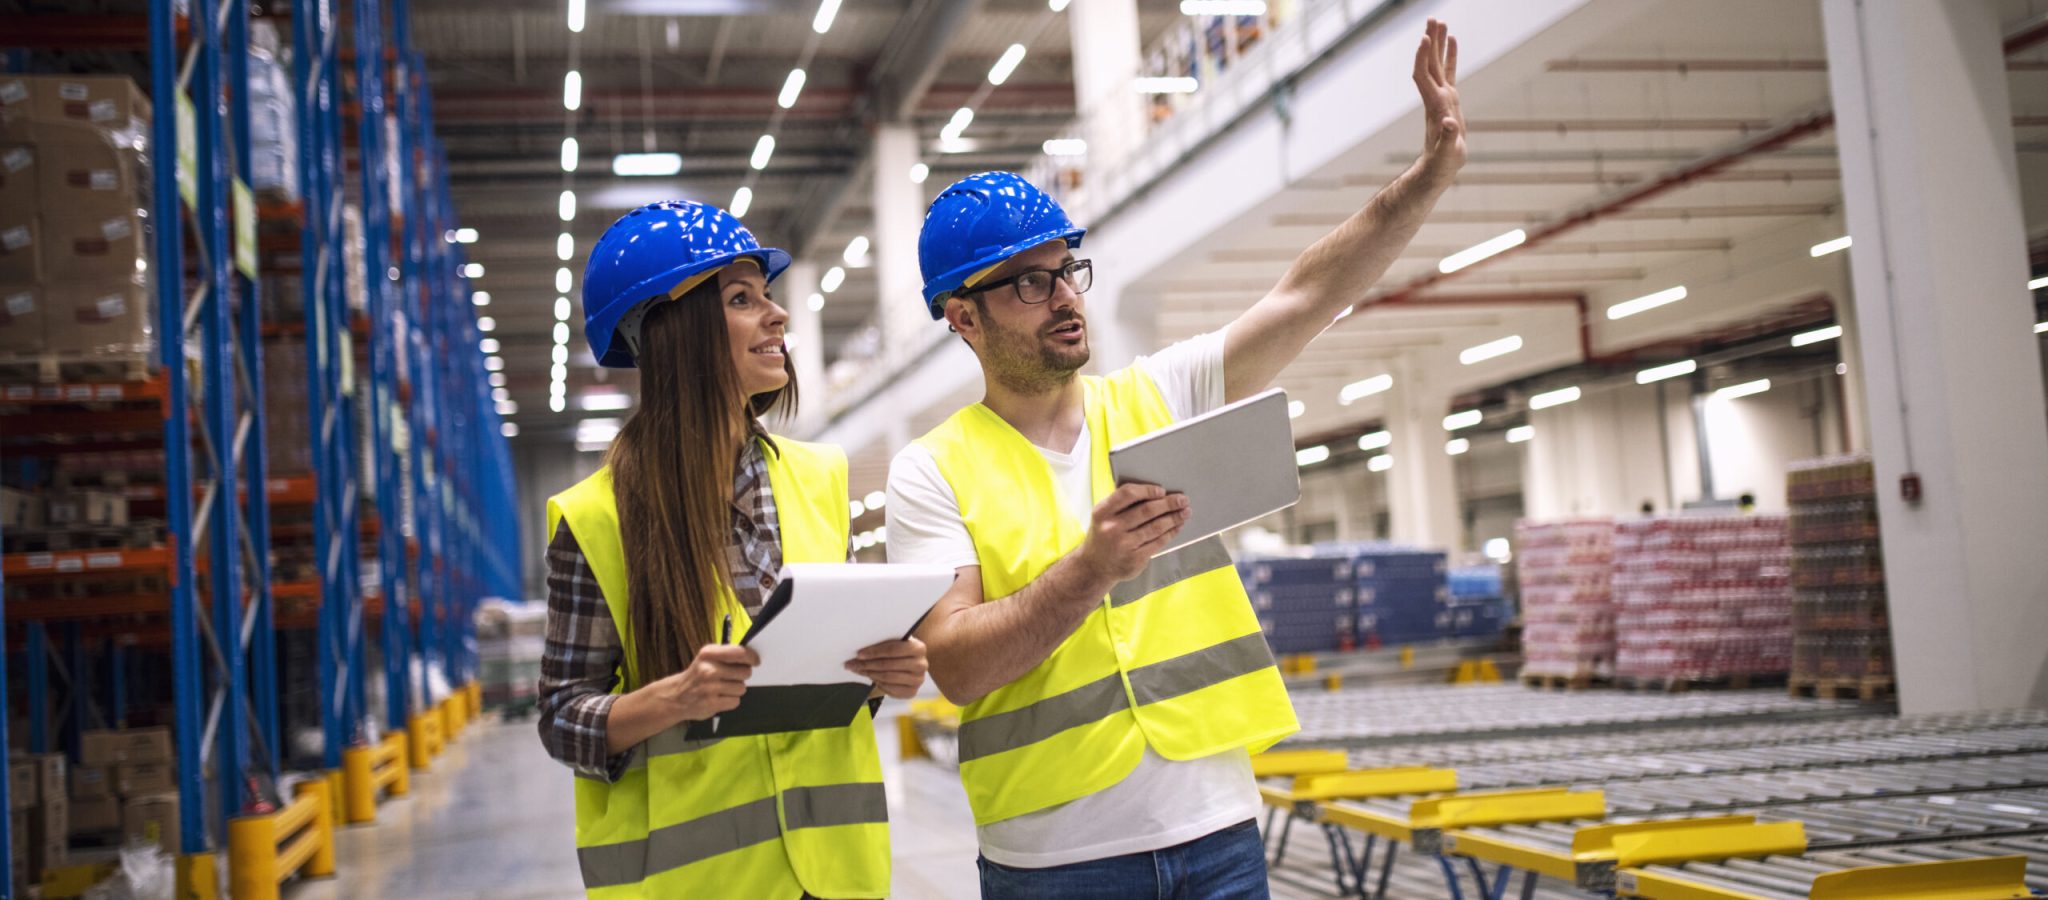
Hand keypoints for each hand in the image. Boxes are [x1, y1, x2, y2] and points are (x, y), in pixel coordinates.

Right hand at [657, 644, 758, 721]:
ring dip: (735, 690)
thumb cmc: (697, 676)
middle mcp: (709, 669)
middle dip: (741, 676)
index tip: (755, 661)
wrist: (676, 696)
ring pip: (741, 688)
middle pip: (745, 672)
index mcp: (709, 654)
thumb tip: (752, 657)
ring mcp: (710, 687)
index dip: (751, 657)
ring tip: (721, 689)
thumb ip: (727, 654)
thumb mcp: (707, 658)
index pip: (739, 652)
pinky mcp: (712, 703)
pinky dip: (730, 701)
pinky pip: (735, 701)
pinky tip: (719, 698)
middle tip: (730, 677)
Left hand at [846, 638, 927, 699]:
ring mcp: (918, 680)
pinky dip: (878, 683)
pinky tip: (871, 677)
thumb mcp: (897, 642)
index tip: (859, 653)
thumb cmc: (901, 650)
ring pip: (888, 677)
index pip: (893, 649)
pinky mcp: (912, 692)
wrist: (914, 662)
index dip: (874, 651)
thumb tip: (860, 650)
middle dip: (868, 664)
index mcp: (919, 648)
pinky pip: (890, 689)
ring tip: (858, 670)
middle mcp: (921, 665)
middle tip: (852, 663)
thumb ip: (883, 643)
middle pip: (888, 665)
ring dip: (870, 673)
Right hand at [1075, 483, 1190, 584]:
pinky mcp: (1135, 558)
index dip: (1147, 490)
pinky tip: (1177, 526)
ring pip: (1156, 526)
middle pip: (1147, 510)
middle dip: (1169, 503)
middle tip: (1183, 499)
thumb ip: (1122, 505)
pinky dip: (1171, 533)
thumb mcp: (1103, 517)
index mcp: (1102, 512)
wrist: (1095, 567)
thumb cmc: (1104, 536)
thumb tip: (1156, 494)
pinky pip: (1158, 542)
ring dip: (1174, 518)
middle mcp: (1112, 528)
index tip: (1162, 490)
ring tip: (1185, 512)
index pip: (1128, 494)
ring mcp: (1124, 545)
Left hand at [1412, 18, 1464, 180]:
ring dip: (1438, 44)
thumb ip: (1448, 139)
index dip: (1423, 59)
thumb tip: (1449, 124)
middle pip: (1429, 64)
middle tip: (1433, 20)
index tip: (1424, 40)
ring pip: (1438, 64)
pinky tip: (1452, 41)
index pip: (1423, 77)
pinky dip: (1450, 56)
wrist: (1438, 167)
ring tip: (1440, 23)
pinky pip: (1449, 72)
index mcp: (1435, 106)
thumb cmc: (1442, 162)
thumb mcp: (1447, 153)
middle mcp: (1435, 97)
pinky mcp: (1449, 99)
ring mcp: (1442, 96)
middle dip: (1430, 42)